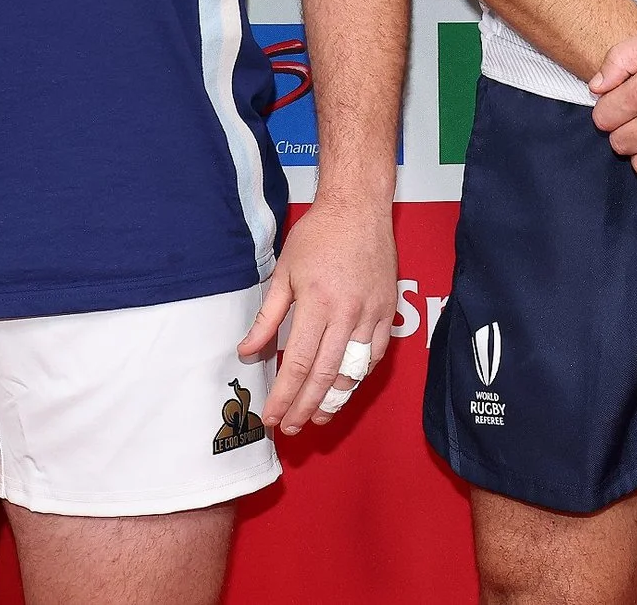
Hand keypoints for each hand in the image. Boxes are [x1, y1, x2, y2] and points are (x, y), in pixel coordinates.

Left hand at [237, 197, 397, 433]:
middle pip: (326, 375)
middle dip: (306, 406)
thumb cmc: (318, 235)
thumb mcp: (284, 272)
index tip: (272, 417)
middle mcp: (348, 314)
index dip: (285, 396)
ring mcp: (372, 314)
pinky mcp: (388, 310)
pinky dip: (361, 375)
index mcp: (318, 304)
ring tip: (318, 417)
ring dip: (335, 399)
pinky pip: (377, 353)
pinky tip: (346, 387)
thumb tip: (248, 351)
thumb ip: (268, 317)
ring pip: (354, 370)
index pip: (300, 364)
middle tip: (291, 428)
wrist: (359, 208)